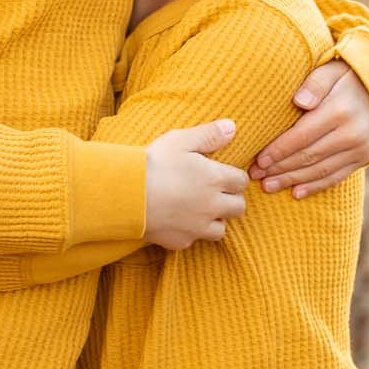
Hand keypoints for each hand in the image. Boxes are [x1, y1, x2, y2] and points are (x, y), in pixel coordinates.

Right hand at [144, 121, 247, 249]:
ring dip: (215, 219)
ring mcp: (198, 227)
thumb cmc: (153, 163)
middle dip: (231, 199)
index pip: (241, 181)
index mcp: (215, 179)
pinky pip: (195, 239)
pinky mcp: (182, 241)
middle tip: (215, 192)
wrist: (127, 195)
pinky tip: (178, 221)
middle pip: (238, 208)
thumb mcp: (180, 140)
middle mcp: (212, 206)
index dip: (234, 177)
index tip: (223, 174)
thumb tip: (232, 127)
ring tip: (201, 209)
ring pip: (221, 229)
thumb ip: (209, 134)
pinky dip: (192, 232)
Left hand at [250, 60, 368, 196]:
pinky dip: (316, 186)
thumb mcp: (331, 70)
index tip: (258, 159)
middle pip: (308, 156)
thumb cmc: (346, 76)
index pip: (302, 136)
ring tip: (268, 185)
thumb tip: (299, 101)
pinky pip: (337, 176)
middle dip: (279, 168)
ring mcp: (359, 148)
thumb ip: (315, 84)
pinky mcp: (364, 158)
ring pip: (320, 170)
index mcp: (339, 110)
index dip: (278, 150)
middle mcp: (351, 133)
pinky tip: (296, 192)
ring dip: (292, 180)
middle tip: (255, 175)